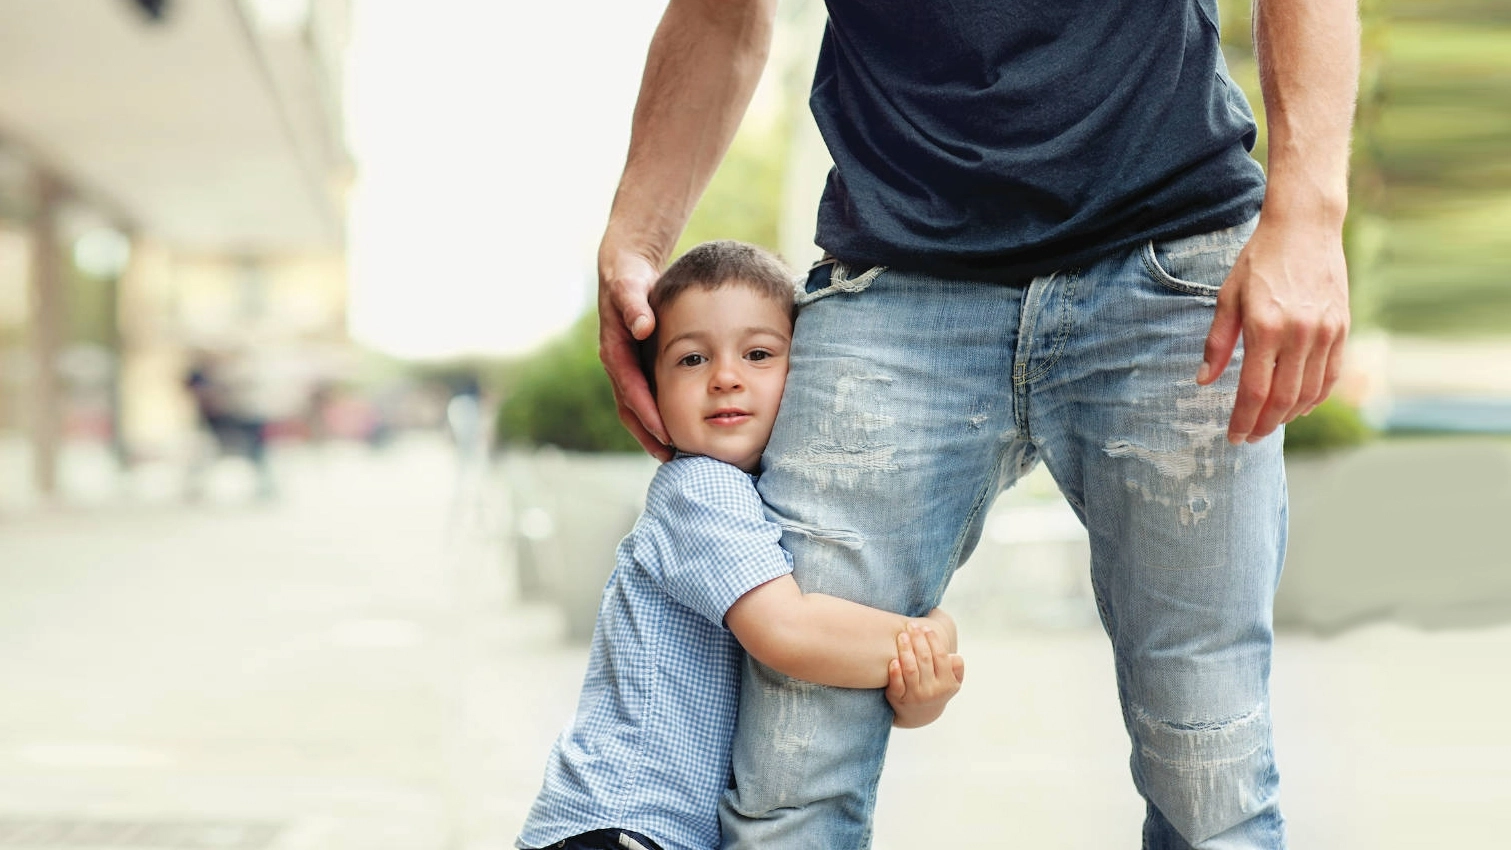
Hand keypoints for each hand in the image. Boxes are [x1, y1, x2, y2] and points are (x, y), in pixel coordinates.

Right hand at [598, 244, 672, 459]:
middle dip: (647, 434)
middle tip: (670, 457)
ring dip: (650, 431)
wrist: (623, 269)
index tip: (666, 433)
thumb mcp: (631, 286)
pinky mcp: (634, 365)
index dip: (647, 413)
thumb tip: (642, 327)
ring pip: (634, 407)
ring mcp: (624, 367)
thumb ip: (635, 305)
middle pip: (629, 408)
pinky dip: (656, 415)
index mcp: (614, 351)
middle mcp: (616, 364)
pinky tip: (676, 427)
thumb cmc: (629, 278)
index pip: (631, 390)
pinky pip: (643, 397)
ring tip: (673, 453)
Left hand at [885, 622, 964, 728]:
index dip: (933, 640)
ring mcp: (915, 696)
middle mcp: (932, 691)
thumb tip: (954, 658)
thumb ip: (956, 669)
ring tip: (901, 636)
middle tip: (911, 626)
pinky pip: (897, 685)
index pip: (941, 657)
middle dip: (918, 640)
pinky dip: (895, 672)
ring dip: (906, 650)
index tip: (926, 628)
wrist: (919, 714)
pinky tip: (893, 660)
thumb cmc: (936, 689)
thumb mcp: (951, 683)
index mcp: (947, 684)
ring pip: (911, 669)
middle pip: (925, 660)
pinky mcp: (899, 699)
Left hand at [1198, 214, 1349, 443]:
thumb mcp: (1228, 298)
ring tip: (1270, 425)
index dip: (1242, 420)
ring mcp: (1325, 331)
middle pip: (1283, 399)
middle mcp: (1299, 333)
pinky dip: (1316, 396)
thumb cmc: (1259, 260)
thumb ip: (1217, 344)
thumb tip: (1203, 381)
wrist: (1305, 227)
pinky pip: (1331, 375)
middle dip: (1264, 425)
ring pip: (1309, 392)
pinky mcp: (1341, 327)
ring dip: (1289, 415)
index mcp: (1265, 327)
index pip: (1254, 391)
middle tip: (1249, 438)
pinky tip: (1299, 406)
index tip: (1232, 437)